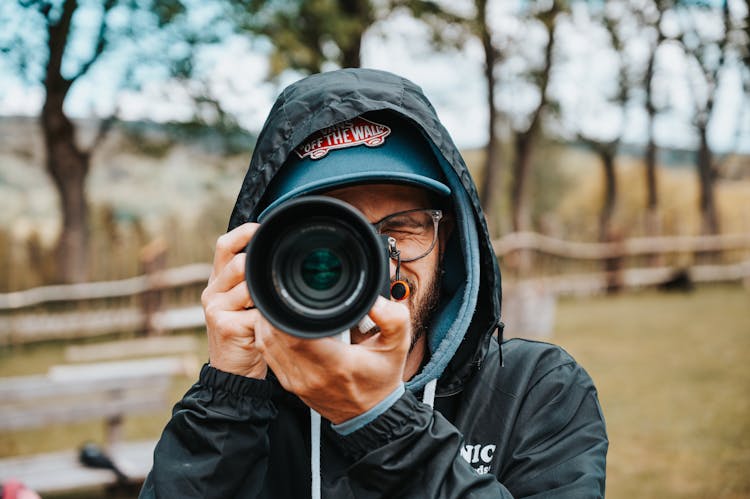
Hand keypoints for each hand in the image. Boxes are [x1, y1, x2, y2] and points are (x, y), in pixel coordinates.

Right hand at [202, 223, 266, 378]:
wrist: (233, 373)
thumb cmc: (246, 334)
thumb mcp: (246, 303)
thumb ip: (253, 281)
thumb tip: (278, 255)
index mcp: (217, 280)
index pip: (225, 244)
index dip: (245, 233)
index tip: (265, 232)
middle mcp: (212, 291)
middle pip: (239, 263)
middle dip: (261, 272)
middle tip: (273, 288)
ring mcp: (215, 308)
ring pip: (249, 286)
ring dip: (266, 298)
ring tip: (270, 312)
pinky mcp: (224, 325)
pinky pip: (256, 311)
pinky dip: (268, 318)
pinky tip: (268, 327)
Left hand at [253, 297, 410, 423]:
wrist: (371, 414)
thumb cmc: (381, 379)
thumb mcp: (398, 346)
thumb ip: (393, 319)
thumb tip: (375, 301)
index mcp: (336, 364)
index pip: (298, 336)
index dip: (289, 311)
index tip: (295, 295)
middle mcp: (312, 375)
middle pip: (277, 336)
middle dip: (278, 312)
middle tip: (287, 293)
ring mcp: (297, 382)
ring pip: (267, 344)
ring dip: (269, 322)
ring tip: (283, 305)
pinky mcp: (290, 384)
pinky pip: (268, 355)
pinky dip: (269, 336)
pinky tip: (279, 324)